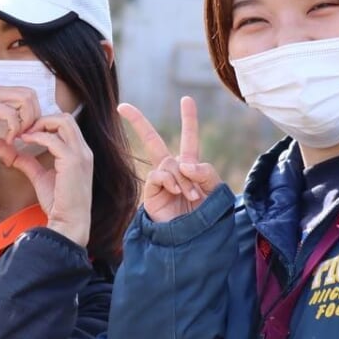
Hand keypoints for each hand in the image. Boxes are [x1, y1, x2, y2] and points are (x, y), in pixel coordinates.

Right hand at [0, 85, 43, 160]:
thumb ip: (2, 146)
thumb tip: (14, 159)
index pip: (28, 96)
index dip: (32, 116)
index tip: (24, 136)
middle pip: (30, 94)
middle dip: (34, 117)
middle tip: (24, 136)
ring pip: (24, 99)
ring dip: (26, 121)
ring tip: (16, 137)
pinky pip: (9, 112)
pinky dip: (14, 127)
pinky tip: (7, 140)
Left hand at [12, 114, 93, 247]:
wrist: (68, 223)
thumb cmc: (59, 204)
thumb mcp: (41, 178)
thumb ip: (30, 164)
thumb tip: (15, 154)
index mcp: (80, 153)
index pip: (67, 125)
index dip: (46, 123)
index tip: (27, 131)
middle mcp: (84, 151)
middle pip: (66, 118)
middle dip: (43, 119)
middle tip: (24, 128)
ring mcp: (81, 155)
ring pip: (63, 122)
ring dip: (41, 124)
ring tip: (24, 133)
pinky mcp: (73, 162)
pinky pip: (54, 139)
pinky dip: (37, 136)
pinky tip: (25, 141)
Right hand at [118, 96, 221, 222]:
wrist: (194, 239)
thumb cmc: (207, 215)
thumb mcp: (215, 189)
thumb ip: (205, 171)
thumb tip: (184, 163)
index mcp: (189, 166)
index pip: (189, 138)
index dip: (189, 119)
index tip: (186, 99)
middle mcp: (172, 171)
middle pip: (152, 141)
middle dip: (138, 123)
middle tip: (123, 107)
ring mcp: (160, 182)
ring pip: (167, 164)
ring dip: (182, 178)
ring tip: (191, 196)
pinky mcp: (151, 194)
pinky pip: (158, 176)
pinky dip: (169, 180)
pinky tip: (176, 190)